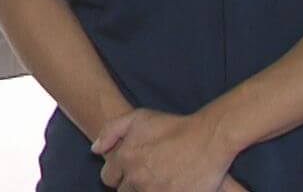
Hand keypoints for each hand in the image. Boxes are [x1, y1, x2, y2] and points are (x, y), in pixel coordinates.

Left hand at [90, 108, 243, 191]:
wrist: (207, 139)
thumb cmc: (173, 127)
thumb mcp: (138, 117)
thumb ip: (111, 131)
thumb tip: (95, 150)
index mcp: (124, 158)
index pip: (108, 177)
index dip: (118, 173)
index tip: (131, 169)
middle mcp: (136, 178)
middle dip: (131, 184)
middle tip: (148, 174)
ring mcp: (153, 191)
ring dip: (145, 190)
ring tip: (159, 178)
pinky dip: (161, 191)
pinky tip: (169, 185)